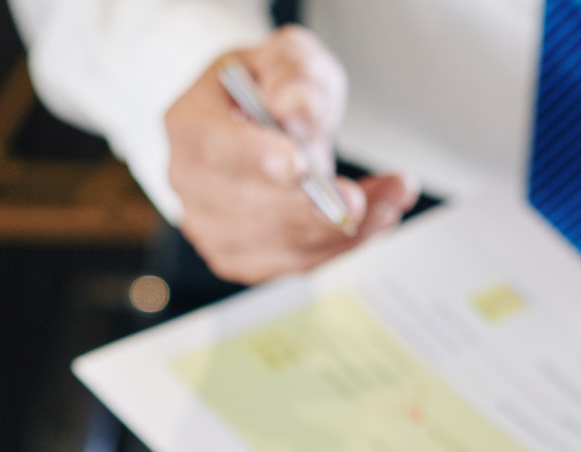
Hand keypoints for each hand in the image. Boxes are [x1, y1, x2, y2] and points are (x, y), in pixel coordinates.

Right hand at [164, 26, 417, 283]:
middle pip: (248, 210)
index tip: (297, 166)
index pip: (216, 148)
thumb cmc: (267, 91)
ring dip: (342, 230)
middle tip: (358, 200)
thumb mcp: (287, 58)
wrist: (259, 125)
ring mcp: (210, 226)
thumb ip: (293, 73)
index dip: (256, 159)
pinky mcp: (239, 258)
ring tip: (389, 200)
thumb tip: (294, 107)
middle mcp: (191, 181)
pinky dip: (341, 246)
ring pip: (279, 245)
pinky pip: (296, 264)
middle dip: (312, 209)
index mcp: (190, 122)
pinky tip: (374, 221)